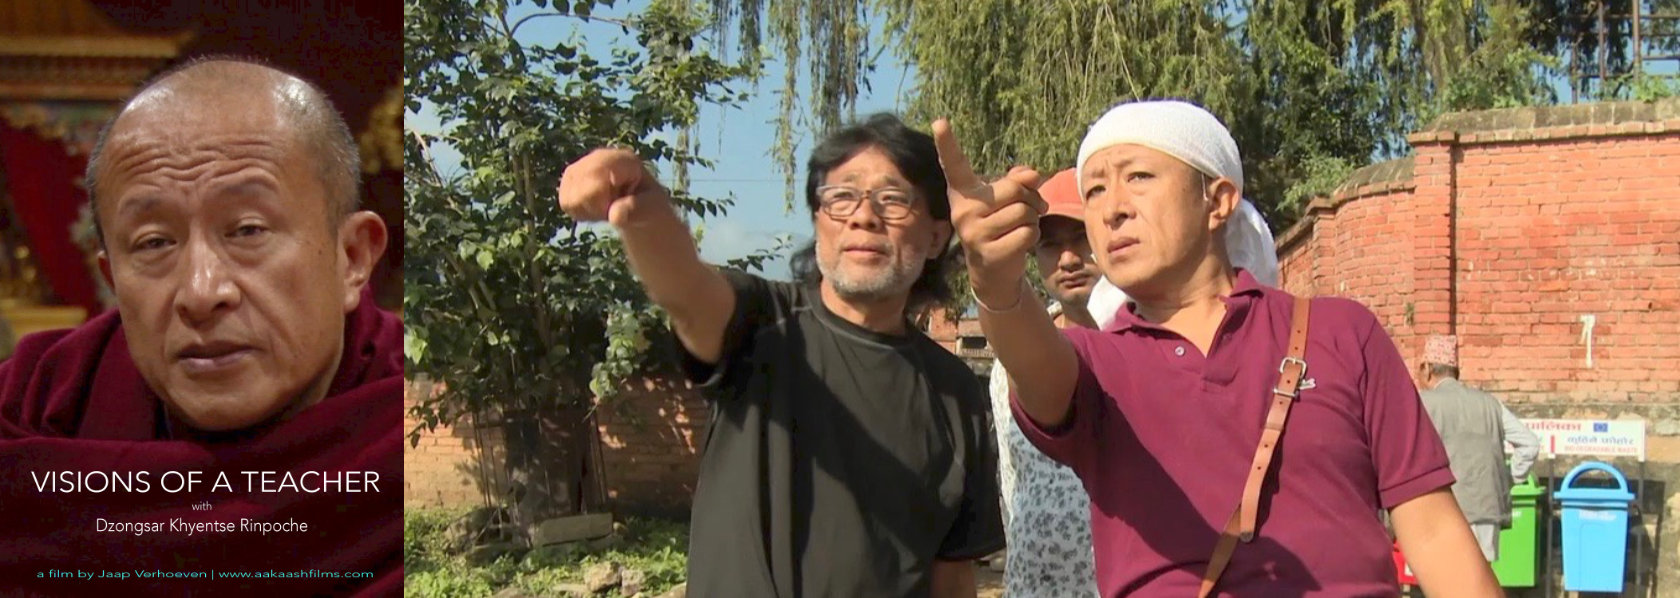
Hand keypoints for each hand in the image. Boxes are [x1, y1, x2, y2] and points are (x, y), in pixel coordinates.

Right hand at [557, 148, 670, 226]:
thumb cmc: (648, 206)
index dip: (599, 195)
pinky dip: (579, 211)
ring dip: (588, 210)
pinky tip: (594, 207)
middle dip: (596, 207)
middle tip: (612, 209)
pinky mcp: (570, 178)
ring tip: (605, 207)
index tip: (612, 207)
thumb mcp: (652, 209)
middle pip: (582, 187)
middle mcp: (600, 157)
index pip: (598, 173)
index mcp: (624, 160)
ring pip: (571, 197)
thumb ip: (637, 210)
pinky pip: (565, 202)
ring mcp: (582, 166)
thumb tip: (615, 216)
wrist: (638, 207)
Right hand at [932, 119, 1046, 297]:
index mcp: (964, 192)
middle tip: (1029, 210)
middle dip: (1031, 199)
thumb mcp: (1007, 199)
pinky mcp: (988, 252)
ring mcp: (972, 233)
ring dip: (1033, 220)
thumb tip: (1034, 174)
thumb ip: (1019, 180)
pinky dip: (1032, 237)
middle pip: (1014, 189)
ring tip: (1020, 228)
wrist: (993, 272)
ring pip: (1024, 212)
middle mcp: (962, 210)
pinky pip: (1027, 233)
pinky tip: (1019, 244)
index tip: (939, 122)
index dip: (947, 143)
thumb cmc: (1001, 225)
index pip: (954, 164)